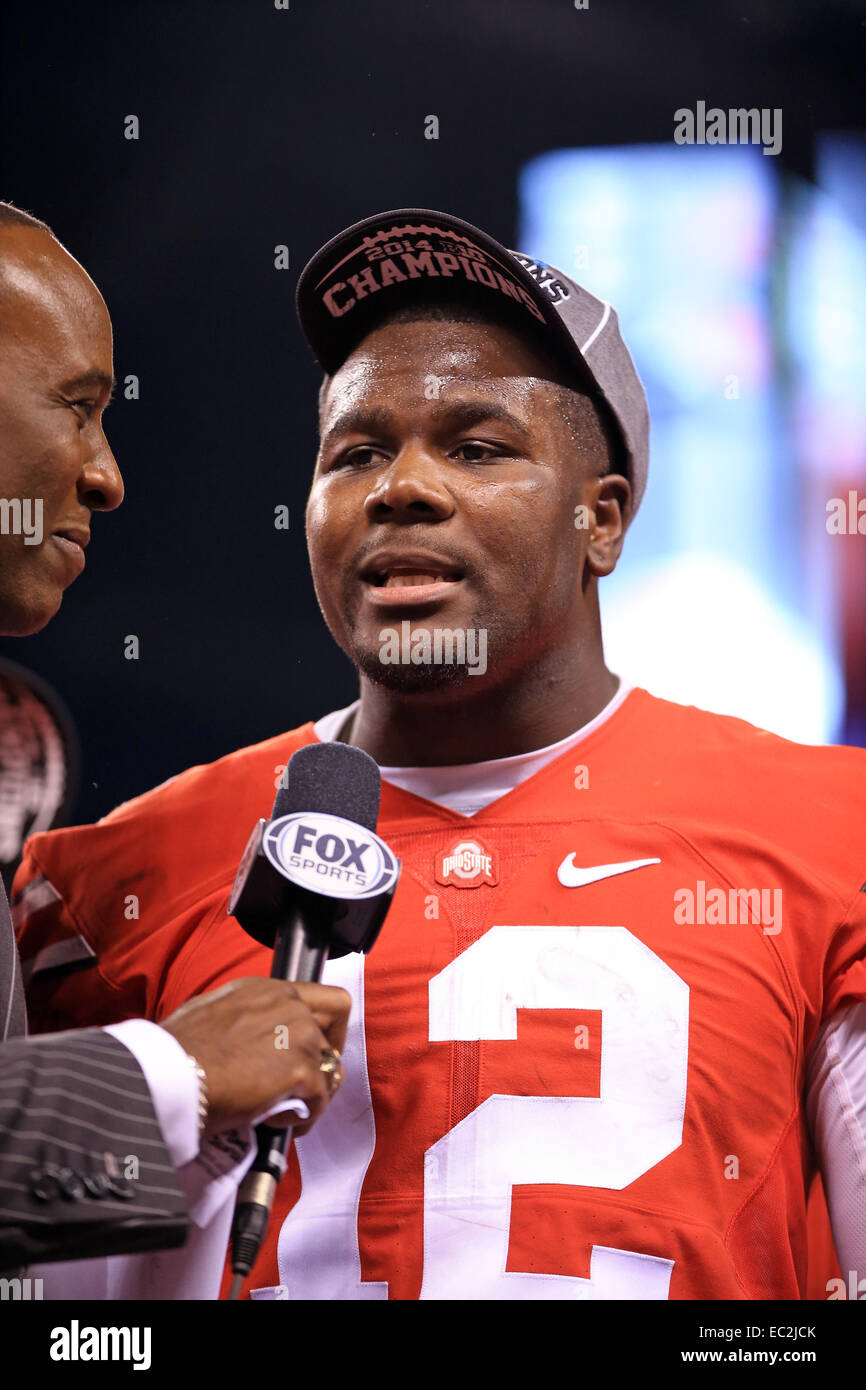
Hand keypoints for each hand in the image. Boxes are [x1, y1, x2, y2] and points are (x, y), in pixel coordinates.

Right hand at [160, 976, 350, 1139]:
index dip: (322, 1025)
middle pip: (336, 1024)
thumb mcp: (207, 1013)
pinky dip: (301, 1117)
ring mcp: (299, 1034)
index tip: (308, 1049)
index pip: (322, 997)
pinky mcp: (302, 1070)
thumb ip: (239, 1017)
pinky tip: (273, 1121)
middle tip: (308, 1082)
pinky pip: (319, 1100)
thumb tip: (242, 1036)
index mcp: (264, 989)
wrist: (169, 1075)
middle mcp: (289, 1003)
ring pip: (329, 1068)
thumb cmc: (175, 1051)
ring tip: (283, 1109)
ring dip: (312, 1092)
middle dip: (327, 1054)